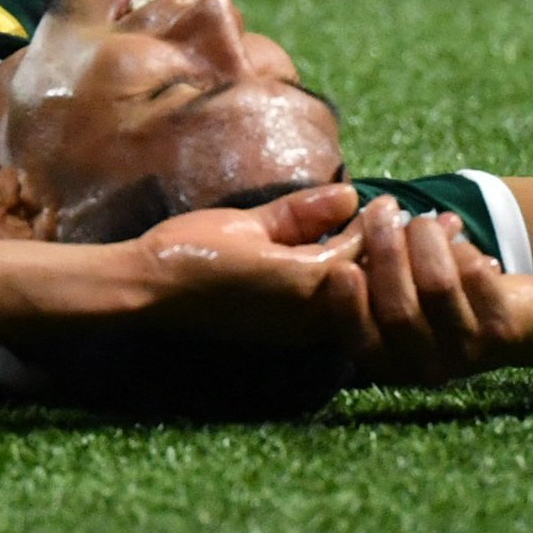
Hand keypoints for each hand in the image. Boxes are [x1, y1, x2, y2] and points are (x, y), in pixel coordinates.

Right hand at [134, 184, 373, 350]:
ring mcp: (299, 332)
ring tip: (364, 244)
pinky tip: (334, 269)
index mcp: (305, 280)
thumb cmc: (192, 248)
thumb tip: (350, 194)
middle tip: (384, 223)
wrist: (149, 291)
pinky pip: (330, 315)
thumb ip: (302, 213)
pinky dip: (342, 291)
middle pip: (367, 285)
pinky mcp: (286, 337)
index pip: (362, 251)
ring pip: (353, 305)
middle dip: (379, 253)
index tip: (382, 199)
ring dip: (363, 276)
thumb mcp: (248, 222)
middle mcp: (311, 315)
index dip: (377, 223)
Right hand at [351, 196, 532, 383]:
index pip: (362, 341)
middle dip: (386, 253)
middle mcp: (425, 366)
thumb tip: (368, 226)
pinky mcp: (503, 330)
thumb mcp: (400, 295)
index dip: (349, 307)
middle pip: (399, 310)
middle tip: (382, 207)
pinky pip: (475, 277)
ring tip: (424, 218)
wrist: (522, 321)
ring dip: (425, 241)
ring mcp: (467, 352)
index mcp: (389, 361)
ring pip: (437, 288)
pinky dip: (462, 248)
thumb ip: (375, 271)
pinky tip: (458, 238)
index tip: (341, 268)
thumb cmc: (441, 301)